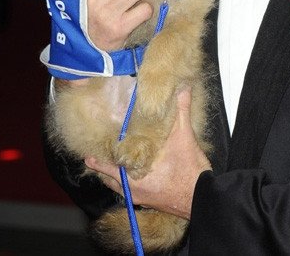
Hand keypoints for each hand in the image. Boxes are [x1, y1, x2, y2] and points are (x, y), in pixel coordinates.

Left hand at [85, 88, 210, 218]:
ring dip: (115, 177)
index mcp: (135, 174)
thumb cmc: (190, 169)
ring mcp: (141, 198)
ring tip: (110, 165)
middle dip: (104, 168)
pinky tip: (132, 175)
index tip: (88, 154)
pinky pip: (130, 193)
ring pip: (119, 188)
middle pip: (110, 179)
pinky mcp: (149, 202)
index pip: (109, 166)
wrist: (201, 196)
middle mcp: (134, 189)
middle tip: (95, 157)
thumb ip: (181, 109)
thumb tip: (182, 86)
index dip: (98, 159)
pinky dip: (127, 184)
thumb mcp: (185, 136)